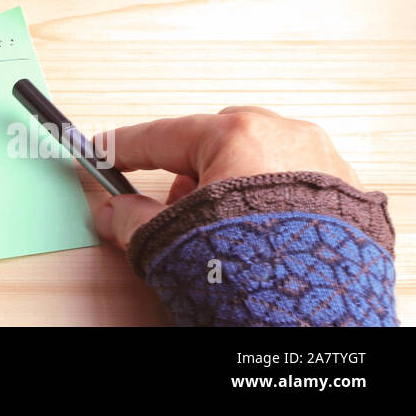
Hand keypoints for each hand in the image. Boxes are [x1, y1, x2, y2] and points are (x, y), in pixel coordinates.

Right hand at [91, 106, 360, 251]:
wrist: (322, 320)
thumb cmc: (257, 274)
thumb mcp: (171, 243)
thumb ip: (131, 218)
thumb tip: (111, 212)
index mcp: (236, 135)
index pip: (161, 135)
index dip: (125, 148)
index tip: (105, 154)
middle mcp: (283, 135)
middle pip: (215, 139)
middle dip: (190, 169)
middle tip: (176, 206)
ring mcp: (322, 161)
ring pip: (257, 157)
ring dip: (232, 183)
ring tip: (223, 226)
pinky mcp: (349, 192)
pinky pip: (294, 181)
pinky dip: (270, 198)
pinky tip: (260, 232)